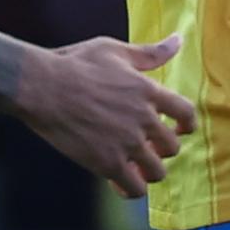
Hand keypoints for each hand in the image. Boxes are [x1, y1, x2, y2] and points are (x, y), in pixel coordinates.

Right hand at [19, 33, 197, 198]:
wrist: (42, 86)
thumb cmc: (75, 64)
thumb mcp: (115, 50)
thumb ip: (150, 53)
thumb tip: (179, 40)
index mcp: (147, 90)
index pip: (186, 114)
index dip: (186, 125)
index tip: (178, 129)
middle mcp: (142, 119)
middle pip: (172, 147)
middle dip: (163, 149)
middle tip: (148, 147)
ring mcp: (126, 143)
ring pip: (157, 171)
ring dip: (148, 170)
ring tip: (135, 165)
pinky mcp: (107, 163)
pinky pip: (134, 189)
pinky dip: (131, 188)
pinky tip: (119, 178)